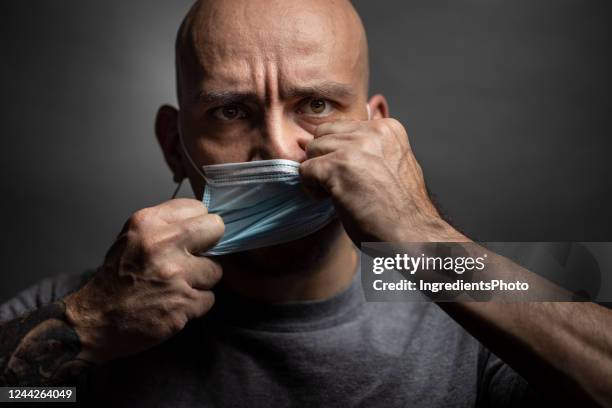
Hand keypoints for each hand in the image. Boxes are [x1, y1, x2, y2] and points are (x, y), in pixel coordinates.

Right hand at [64, 198, 224, 362]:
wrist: (95, 320)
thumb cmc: (116, 279)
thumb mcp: (132, 238)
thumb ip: (165, 226)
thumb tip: (202, 223)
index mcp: (148, 223)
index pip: (198, 208)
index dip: (198, 225)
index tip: (193, 237)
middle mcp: (162, 244)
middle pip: (216, 228)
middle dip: (211, 245)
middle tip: (195, 259)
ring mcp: (175, 275)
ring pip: (216, 269)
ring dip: (202, 281)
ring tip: (178, 286)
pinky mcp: (183, 303)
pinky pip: (209, 298)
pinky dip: (196, 305)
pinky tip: (175, 304)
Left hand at [300, 118, 460, 244]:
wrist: (412, 234)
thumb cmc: (400, 209)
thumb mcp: (389, 164)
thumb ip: (361, 149)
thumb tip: (309, 141)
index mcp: (387, 128)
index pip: (342, 127)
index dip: (339, 152)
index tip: (352, 174)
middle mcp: (372, 131)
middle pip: (324, 134)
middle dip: (325, 158)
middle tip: (341, 184)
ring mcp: (354, 148)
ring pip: (312, 150)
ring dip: (318, 173)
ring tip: (337, 193)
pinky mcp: (337, 167)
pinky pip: (305, 169)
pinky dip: (311, 188)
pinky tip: (331, 200)